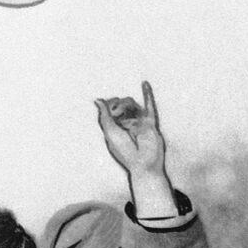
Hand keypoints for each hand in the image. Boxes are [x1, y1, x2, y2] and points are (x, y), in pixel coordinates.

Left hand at [96, 81, 176, 221]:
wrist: (142, 163)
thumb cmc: (125, 153)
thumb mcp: (110, 133)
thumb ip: (104, 116)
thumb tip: (97, 99)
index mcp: (115, 127)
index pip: (110, 108)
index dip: (109, 105)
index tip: (109, 110)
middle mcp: (126, 123)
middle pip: (121, 104)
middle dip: (117, 105)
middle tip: (117, 113)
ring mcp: (139, 122)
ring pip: (132, 104)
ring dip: (126, 104)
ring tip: (125, 113)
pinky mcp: (150, 123)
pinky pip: (150, 106)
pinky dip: (147, 94)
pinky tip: (144, 83)